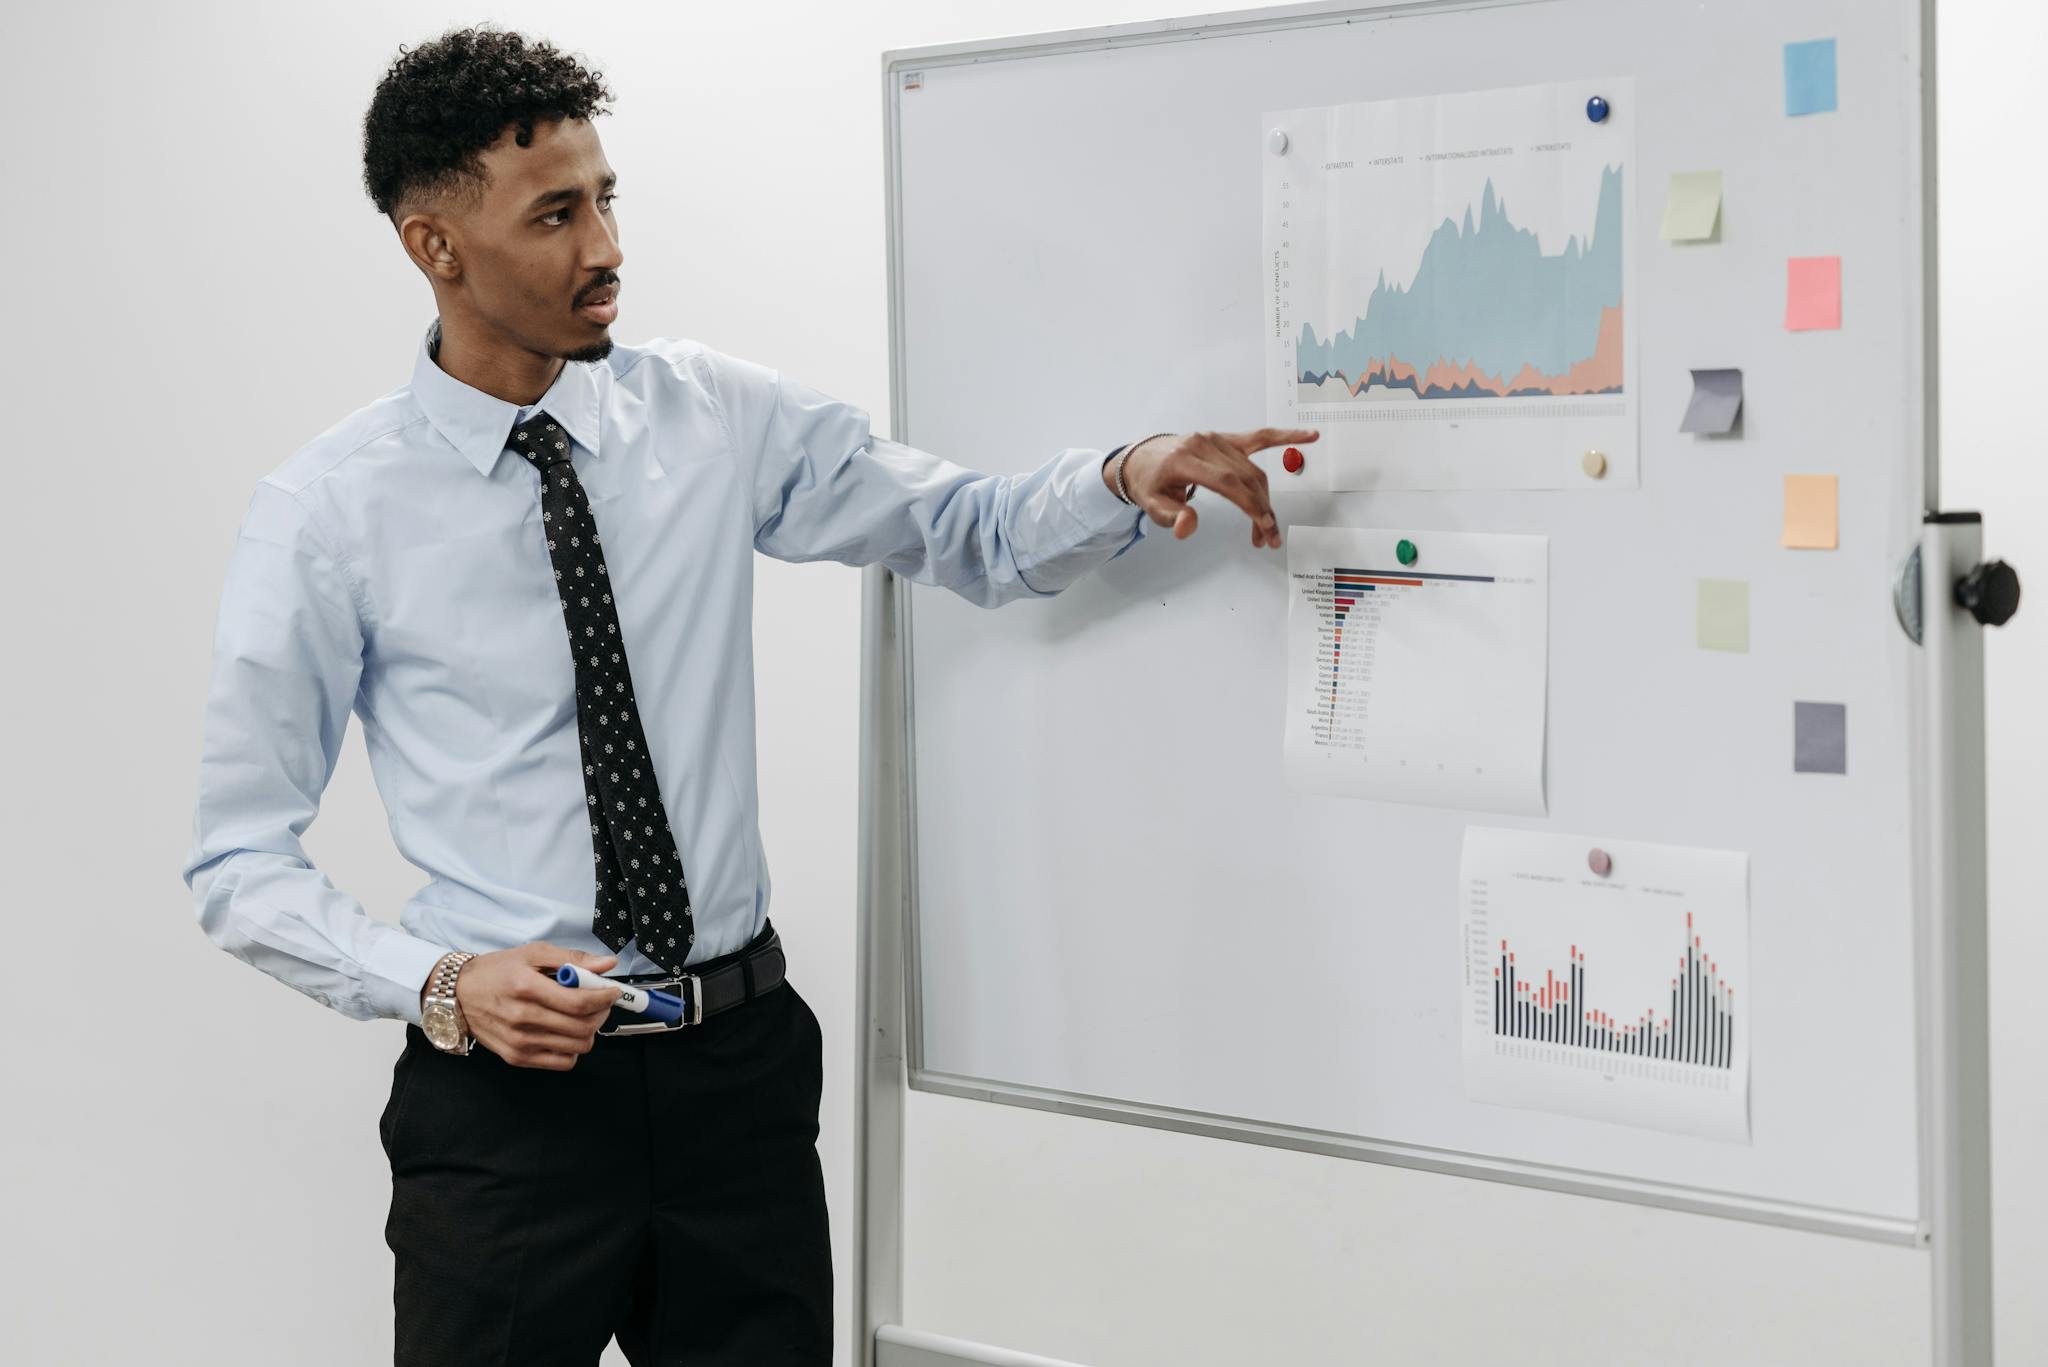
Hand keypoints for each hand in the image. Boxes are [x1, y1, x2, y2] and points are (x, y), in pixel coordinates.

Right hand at [449, 941, 624, 1068]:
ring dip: (589, 1031)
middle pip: (582, 1026)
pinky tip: (565, 1032)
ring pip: (577, 1046)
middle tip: (599, 1002)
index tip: (611, 992)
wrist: (458, 995)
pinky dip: (572, 1049)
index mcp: (527, 987)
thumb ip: (572, 959)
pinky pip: (562, 1062)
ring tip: (581, 1016)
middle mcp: (523, 1018)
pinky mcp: (517, 1057)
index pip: (579, 1002)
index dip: (604, 998)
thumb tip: (606, 964)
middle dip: (600, 1013)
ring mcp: (520, 1041)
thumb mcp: (533, 954)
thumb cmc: (495, 972)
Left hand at [1118, 428, 1318, 547]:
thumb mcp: (1152, 505)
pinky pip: (1260, 437)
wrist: (1143, 458)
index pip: (1226, 482)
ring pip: (1253, 470)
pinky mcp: (1227, 439)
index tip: (1264, 524)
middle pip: (1244, 478)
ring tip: (1268, 526)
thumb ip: (1171, 518)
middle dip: (1261, 510)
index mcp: (1185, 459)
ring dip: (1265, 499)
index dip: (1249, 503)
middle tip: (1269, 537)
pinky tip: (1309, 436)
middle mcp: (1204, 445)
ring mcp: (1217, 440)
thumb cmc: (1150, 482)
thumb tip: (1189, 525)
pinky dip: (1286, 436)